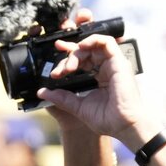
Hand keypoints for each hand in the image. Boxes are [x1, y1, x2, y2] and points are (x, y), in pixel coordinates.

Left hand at [38, 9, 161, 148]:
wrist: (122, 125)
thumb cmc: (107, 119)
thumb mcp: (78, 106)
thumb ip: (61, 98)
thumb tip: (42, 92)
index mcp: (99, 77)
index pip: (82, 60)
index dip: (67, 59)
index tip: (54, 70)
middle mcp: (106, 68)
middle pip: (85, 51)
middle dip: (68, 56)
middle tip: (59, 71)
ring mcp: (113, 64)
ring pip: (93, 45)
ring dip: (77, 50)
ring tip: (70, 65)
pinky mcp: (119, 61)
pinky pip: (106, 42)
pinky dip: (92, 40)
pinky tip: (81, 47)